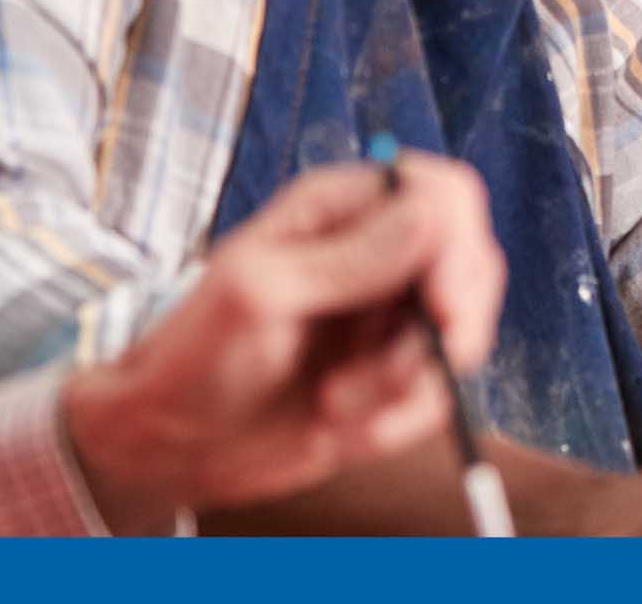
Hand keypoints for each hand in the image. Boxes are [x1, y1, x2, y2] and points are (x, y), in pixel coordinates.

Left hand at [60, 155, 502, 533]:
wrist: (170, 446)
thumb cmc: (191, 357)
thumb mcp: (261, 295)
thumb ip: (351, 257)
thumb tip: (432, 214)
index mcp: (340, 211)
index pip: (441, 195)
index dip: (458, 243)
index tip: (442, 304)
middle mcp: (377, 256)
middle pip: (471, 266)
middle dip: (444, 329)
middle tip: (395, 371)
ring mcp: (389, 318)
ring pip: (461, 337)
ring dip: (404, 384)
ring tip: (335, 401)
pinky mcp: (394, 377)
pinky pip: (437, 396)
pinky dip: (397, 422)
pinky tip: (340, 427)